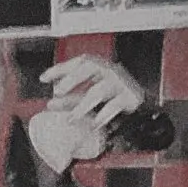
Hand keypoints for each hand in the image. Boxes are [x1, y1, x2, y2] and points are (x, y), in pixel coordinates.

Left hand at [31, 55, 145, 169]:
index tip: (43, 79)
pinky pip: (114, 105)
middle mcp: (110, 72)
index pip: (79, 62)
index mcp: (99, 70)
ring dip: (81, 105)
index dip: (60, 68)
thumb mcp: (89, 99)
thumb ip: (72, 99)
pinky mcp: (130, 98)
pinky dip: (102, 115)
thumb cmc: (113, 103)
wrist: (144, 112)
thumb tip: (51, 105)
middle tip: (58, 91)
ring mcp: (121, 84)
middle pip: (90, 66)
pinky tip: (94, 124)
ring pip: (99, 90)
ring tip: (71, 118)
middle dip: (71, 78)